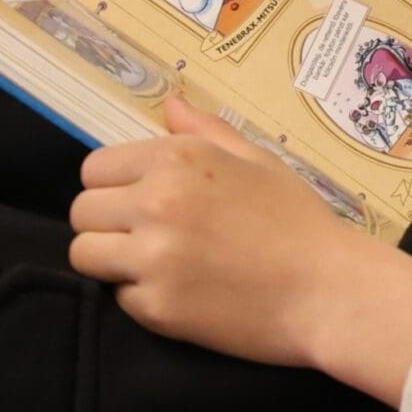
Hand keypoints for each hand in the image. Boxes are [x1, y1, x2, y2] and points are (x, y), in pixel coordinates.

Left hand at [68, 95, 375, 367]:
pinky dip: (140, 297)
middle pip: (82, 211)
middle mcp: (156, 203)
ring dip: (110, 259)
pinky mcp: (156, 308)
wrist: (329, 292)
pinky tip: (179, 292)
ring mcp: (153, 259)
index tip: (137, 200)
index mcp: (178, 159)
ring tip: (150, 263)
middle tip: (144, 235)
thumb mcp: (257, 160)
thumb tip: (169, 103)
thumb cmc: (298, 220)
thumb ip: (204, 131)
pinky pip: (117, 296)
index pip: (95, 168)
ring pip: (84, 254)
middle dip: (105, 222)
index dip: (112, 185)